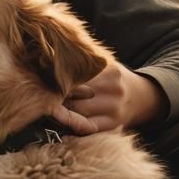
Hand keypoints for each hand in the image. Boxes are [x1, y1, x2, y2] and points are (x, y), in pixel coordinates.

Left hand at [49, 61, 167, 135]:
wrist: (142, 97)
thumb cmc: (113, 77)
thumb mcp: (104, 62)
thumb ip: (84, 59)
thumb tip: (50, 51)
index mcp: (110, 70)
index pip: (76, 75)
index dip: (56, 78)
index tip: (39, 78)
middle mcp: (113, 90)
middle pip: (74, 95)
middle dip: (54, 95)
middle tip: (36, 94)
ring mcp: (114, 110)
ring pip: (77, 112)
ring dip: (58, 111)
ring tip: (42, 106)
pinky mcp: (113, 126)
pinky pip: (86, 128)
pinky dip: (70, 124)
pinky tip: (58, 120)